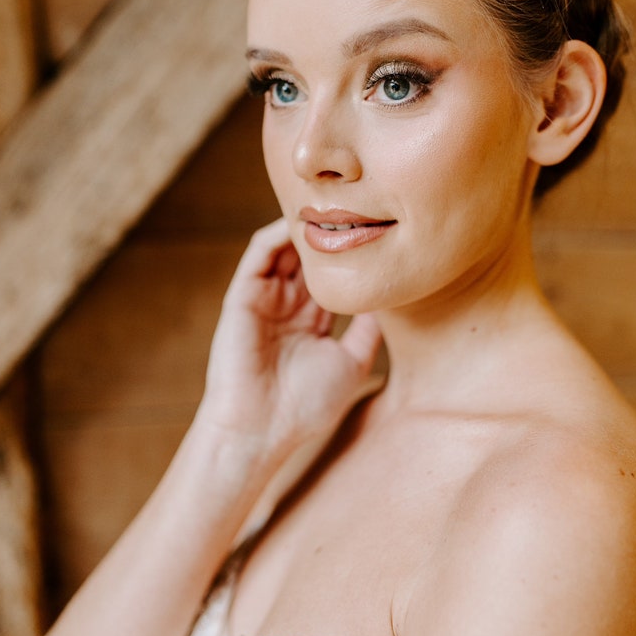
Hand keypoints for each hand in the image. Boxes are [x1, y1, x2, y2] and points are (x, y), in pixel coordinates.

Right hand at [199, 219, 381, 459]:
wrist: (261, 429)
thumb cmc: (305, 406)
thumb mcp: (352, 363)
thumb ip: (368, 331)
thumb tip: (392, 301)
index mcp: (311, 321)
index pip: (332, 277)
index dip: (351, 256)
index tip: (380, 234)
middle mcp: (287, 305)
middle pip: (310, 257)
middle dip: (331, 233)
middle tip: (359, 206)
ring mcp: (265, 298)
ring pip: (286, 248)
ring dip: (306, 228)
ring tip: (333, 207)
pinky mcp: (243, 295)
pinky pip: (259, 253)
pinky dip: (278, 233)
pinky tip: (300, 221)